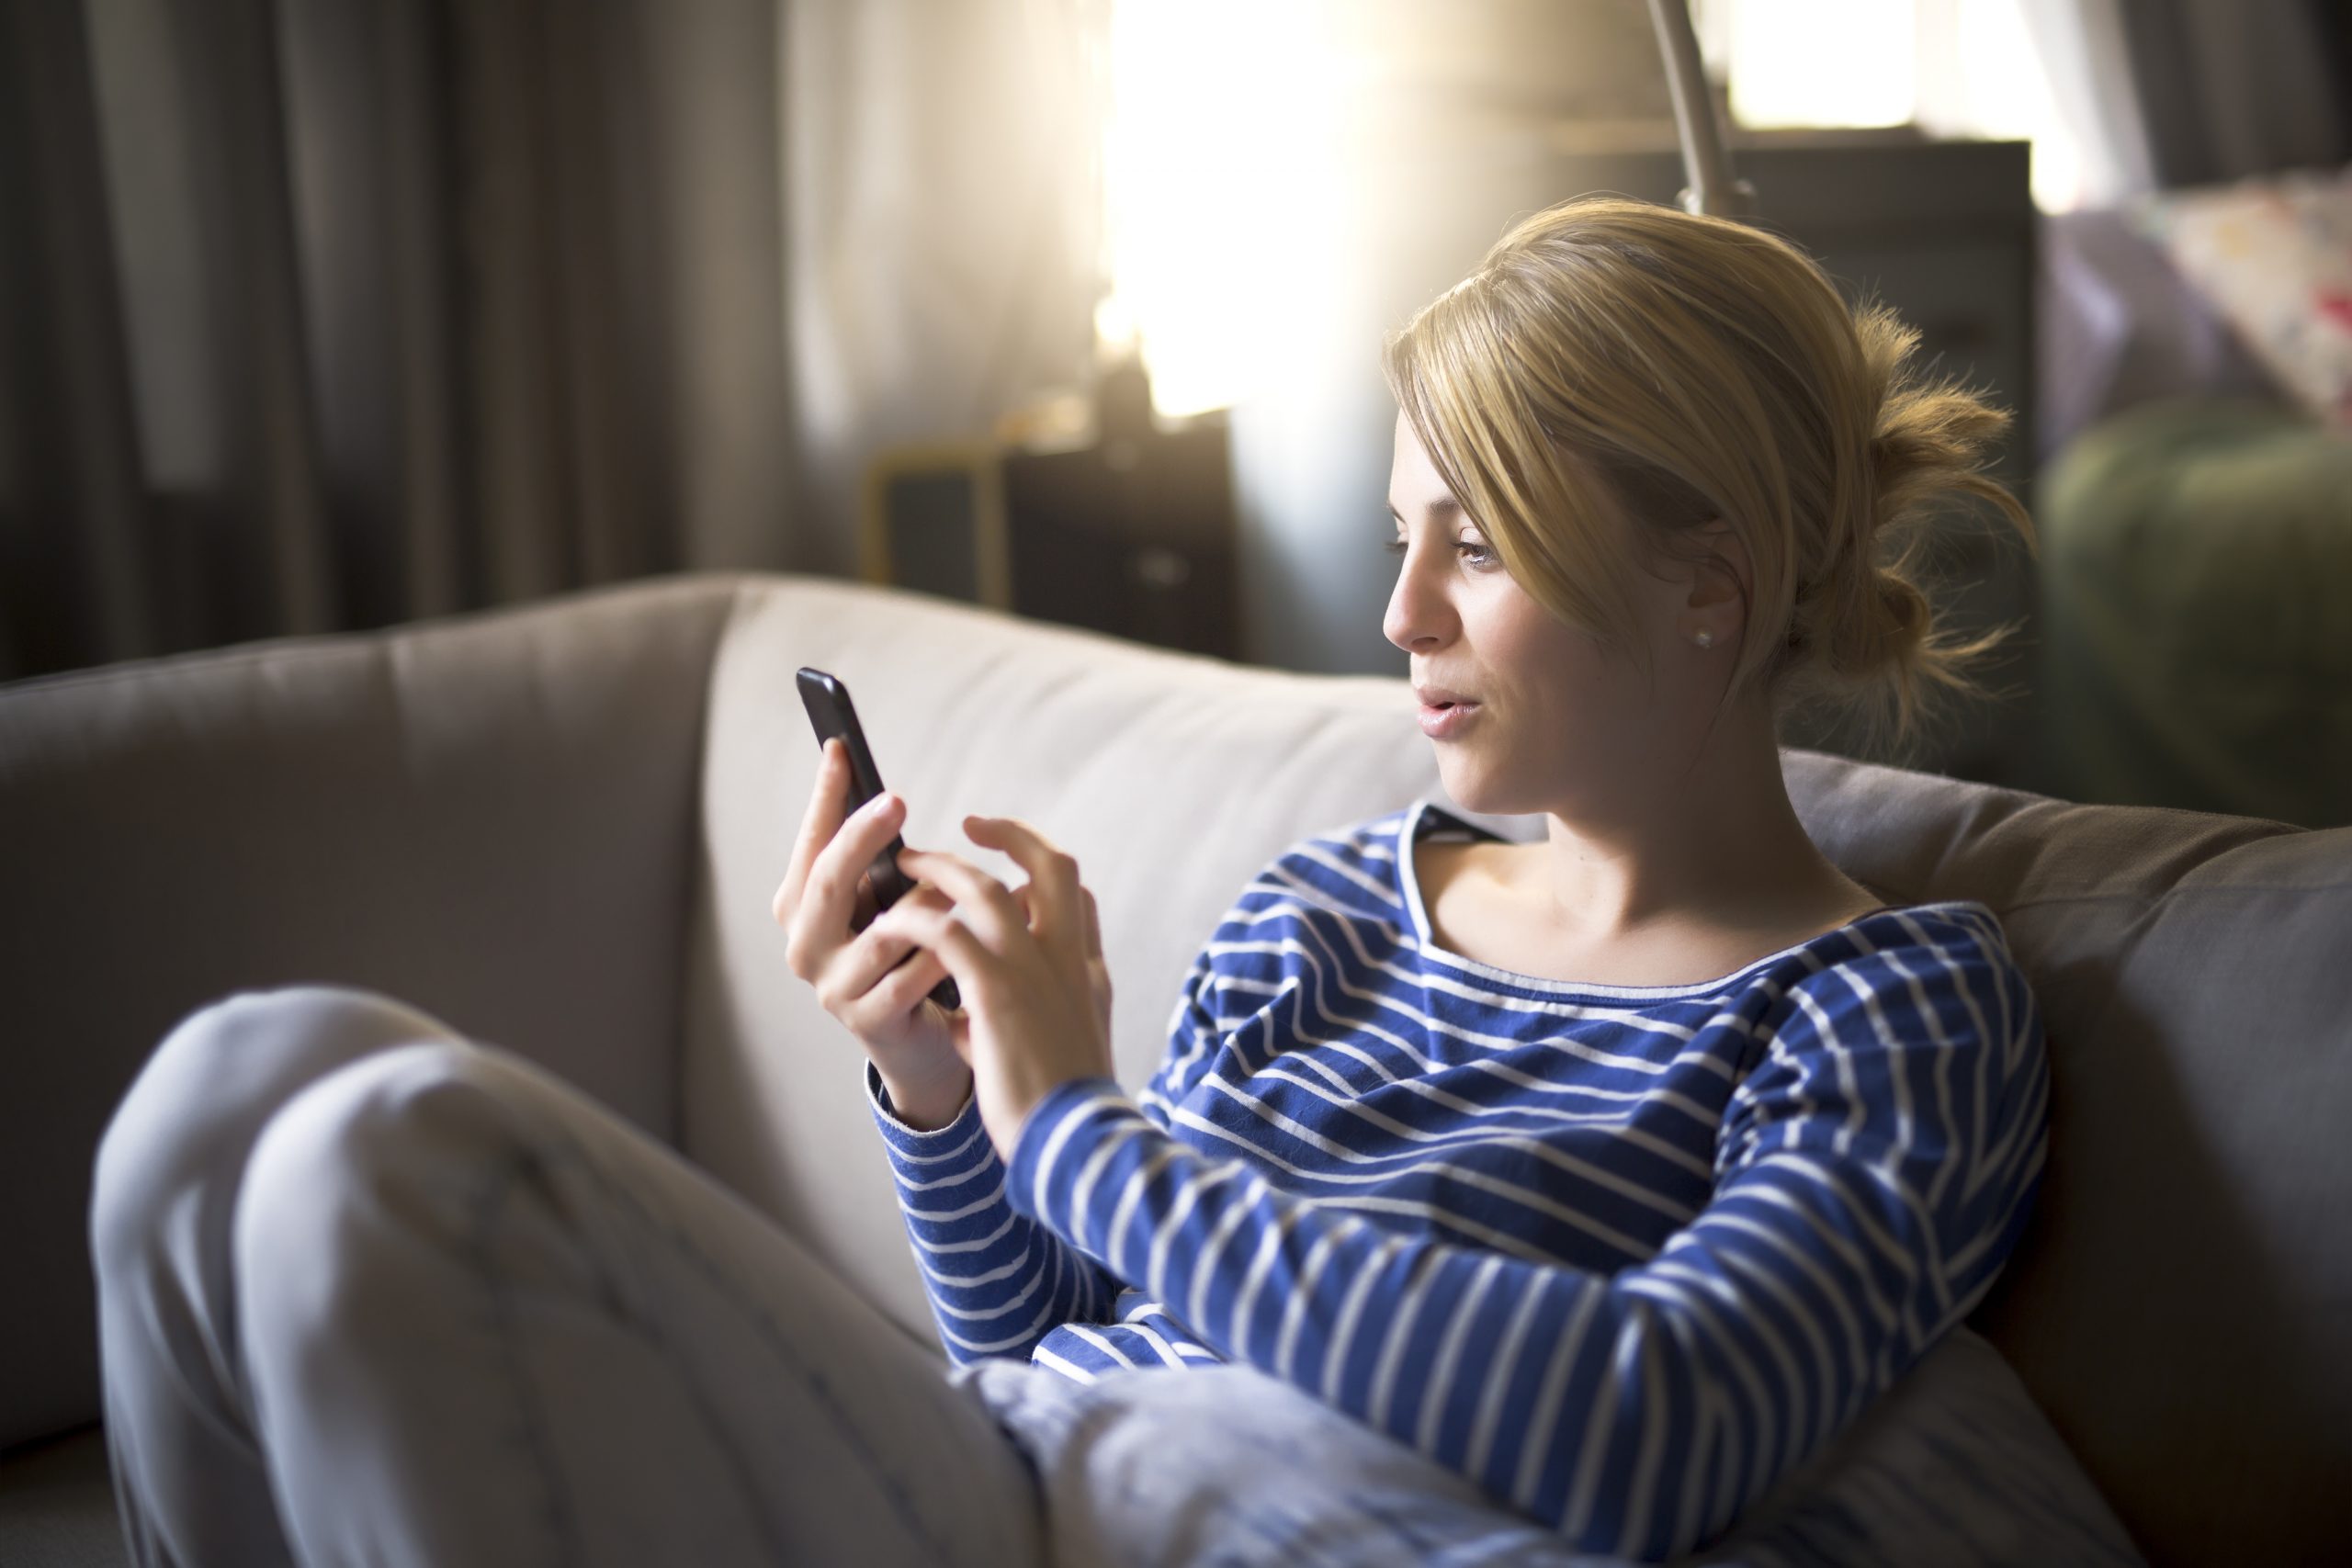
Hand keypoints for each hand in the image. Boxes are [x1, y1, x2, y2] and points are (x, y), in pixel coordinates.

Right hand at [772, 739, 966, 1108]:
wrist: (921, 1040)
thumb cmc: (903, 954)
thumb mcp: (883, 900)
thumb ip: (874, 858)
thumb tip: (874, 783)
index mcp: (799, 907)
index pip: (808, 843)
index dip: (825, 797)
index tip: (842, 750)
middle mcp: (804, 946)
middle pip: (828, 880)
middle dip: (862, 835)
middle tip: (896, 801)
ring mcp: (833, 988)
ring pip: (884, 928)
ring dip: (928, 904)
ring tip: (959, 890)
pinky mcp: (870, 1021)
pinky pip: (913, 973)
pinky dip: (948, 953)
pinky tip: (974, 941)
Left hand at [875, 817, 1115, 1161]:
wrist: (1076, 1142)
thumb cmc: (1063, 1107)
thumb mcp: (1061, 1049)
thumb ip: (1028, 1020)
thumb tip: (975, 1017)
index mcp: (1085, 971)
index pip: (1077, 897)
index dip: (1044, 874)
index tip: (1016, 868)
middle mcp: (1065, 957)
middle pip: (1048, 866)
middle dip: (1010, 836)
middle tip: (970, 826)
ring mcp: (1032, 969)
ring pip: (985, 888)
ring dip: (942, 869)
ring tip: (907, 864)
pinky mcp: (995, 992)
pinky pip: (946, 933)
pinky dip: (915, 920)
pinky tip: (890, 923)